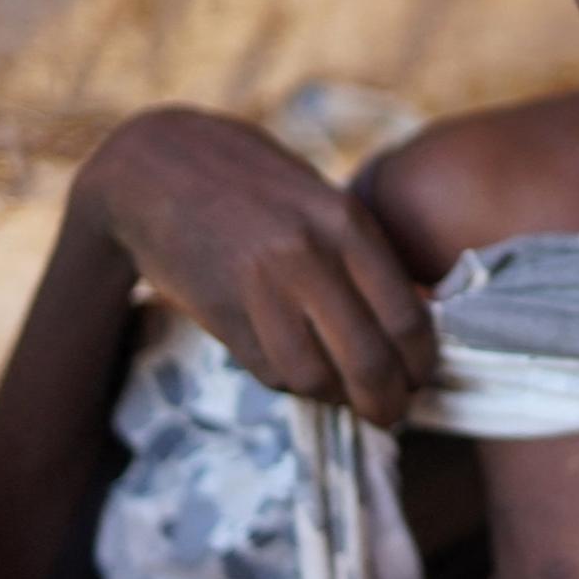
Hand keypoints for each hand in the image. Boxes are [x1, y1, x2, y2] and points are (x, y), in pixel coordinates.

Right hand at [72, 106, 433, 425]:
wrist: (158, 165)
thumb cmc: (260, 186)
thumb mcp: (326, 204)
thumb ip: (368, 260)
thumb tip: (417, 329)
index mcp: (347, 224)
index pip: (405, 319)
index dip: (420, 364)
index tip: (421, 379)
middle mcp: (307, 255)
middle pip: (367, 360)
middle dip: (386, 401)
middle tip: (391, 412)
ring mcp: (258, 287)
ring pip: (314, 377)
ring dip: (336, 399)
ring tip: (346, 397)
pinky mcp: (220, 313)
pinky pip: (269, 370)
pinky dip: (291, 382)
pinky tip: (299, 370)